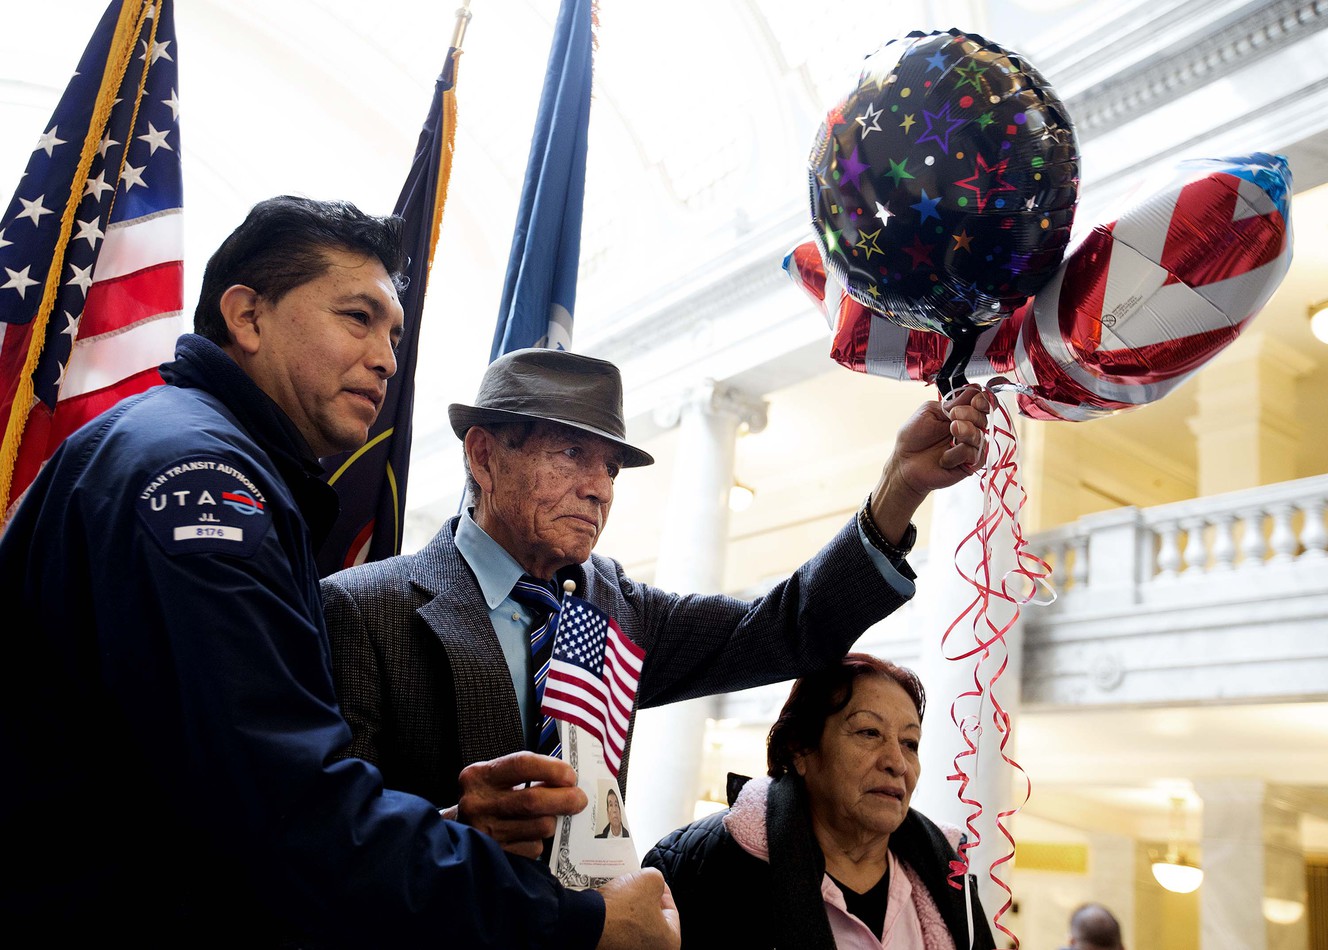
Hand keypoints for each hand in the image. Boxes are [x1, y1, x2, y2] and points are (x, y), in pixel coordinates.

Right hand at [444, 751, 586, 859]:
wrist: (454, 832)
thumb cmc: (487, 798)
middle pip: (533, 800)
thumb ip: (526, 774)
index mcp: (479, 776)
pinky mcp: (495, 855)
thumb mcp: (495, 778)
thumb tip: (568, 780)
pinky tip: (532, 834)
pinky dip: (540, 841)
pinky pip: (534, 848)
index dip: (552, 769)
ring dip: (553, 821)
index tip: (571, 775)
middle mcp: (478, 803)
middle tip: (580, 799)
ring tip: (551, 816)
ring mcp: (485, 832)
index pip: (521, 765)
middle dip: (565, 799)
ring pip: (539, 826)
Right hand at [596, 869, 679, 949]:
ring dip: (628, 907)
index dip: (664, 892)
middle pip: (652, 918)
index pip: (672, 911)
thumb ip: (658, 880)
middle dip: (644, 899)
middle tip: (638, 886)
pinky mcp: (611, 948)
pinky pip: (618, 931)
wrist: (587, 922)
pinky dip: (615, 917)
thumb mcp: (650, 879)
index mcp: (669, 943)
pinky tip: (611, 903)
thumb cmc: (621, 909)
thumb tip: (654, 883)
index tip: (657, 883)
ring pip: (633, 924)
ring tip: (622, 891)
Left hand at [869, 388, 991, 539]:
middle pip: (985, 415)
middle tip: (952, 421)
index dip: (982, 398)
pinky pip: (974, 455)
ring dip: (965, 432)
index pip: (982, 400)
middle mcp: (970, 430)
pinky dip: (958, 453)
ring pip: (983, 435)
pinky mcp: (969, 466)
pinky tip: (945, 457)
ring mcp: (972, 449)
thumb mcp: (928, 413)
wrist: (903, 465)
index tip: (974, 398)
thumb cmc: (912, 440)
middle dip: (970, 414)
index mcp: (961, 414)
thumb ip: (950, 403)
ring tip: (950, 435)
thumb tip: (973, 394)